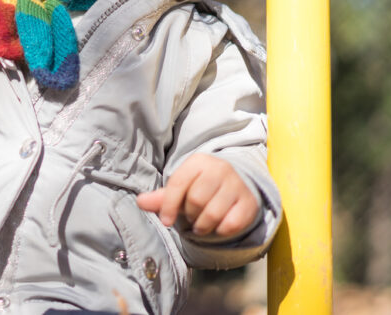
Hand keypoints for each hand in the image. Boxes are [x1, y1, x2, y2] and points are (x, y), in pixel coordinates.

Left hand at [136, 154, 259, 237]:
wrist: (237, 184)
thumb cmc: (201, 187)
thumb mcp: (181, 188)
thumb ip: (161, 197)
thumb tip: (140, 201)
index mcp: (198, 161)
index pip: (178, 184)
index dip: (168, 206)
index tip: (165, 221)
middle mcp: (220, 169)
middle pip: (195, 200)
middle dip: (189, 214)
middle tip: (191, 216)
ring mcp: (237, 185)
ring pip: (213, 213)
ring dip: (203, 225)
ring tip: (201, 223)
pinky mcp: (250, 202)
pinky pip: (231, 224)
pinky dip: (221, 230)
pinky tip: (218, 225)